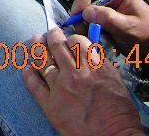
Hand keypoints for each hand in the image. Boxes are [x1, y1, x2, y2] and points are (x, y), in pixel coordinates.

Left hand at [22, 27, 143, 135]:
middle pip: (57, 46)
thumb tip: (90, 53)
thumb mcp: (117, 82)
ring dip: (37, 48)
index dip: (73, 38)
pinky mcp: (50, 104)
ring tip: (35, 41)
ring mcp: (60, 87)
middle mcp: (75, 73)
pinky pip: (34, 84)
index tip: (71, 39)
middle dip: (53, 36)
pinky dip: (29, 73)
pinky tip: (27, 67)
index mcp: (95, 67)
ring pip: (43, 61)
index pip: (78, 41)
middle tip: (50, 33)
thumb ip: (102, 65)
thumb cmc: (120, 115)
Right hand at [71, 0, 148, 63]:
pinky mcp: (105, 22)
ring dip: (83, 22)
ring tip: (85, 34)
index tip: (80, 13)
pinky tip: (90, 37)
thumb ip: (109, 18)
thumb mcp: (130, 27)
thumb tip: (86, 12)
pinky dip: (87, 28)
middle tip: (79, 27)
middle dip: (81, 10)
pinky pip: (90, 21)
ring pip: (86, 9)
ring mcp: (108, 10)